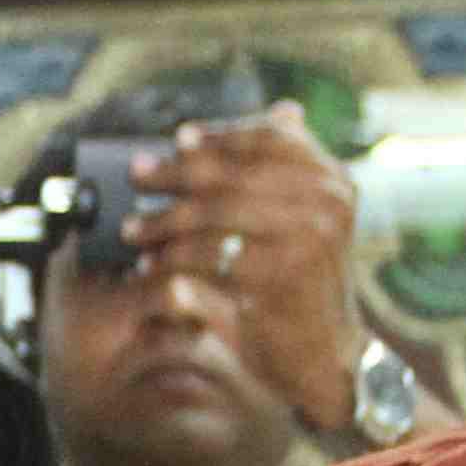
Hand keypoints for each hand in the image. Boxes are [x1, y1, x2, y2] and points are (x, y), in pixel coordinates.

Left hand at [126, 109, 365, 437]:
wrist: (324, 355)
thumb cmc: (306, 280)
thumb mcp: (315, 218)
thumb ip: (297, 169)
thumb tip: (286, 109)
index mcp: (331, 182)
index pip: (268, 140)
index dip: (219, 136)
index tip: (178, 139)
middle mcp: (324, 207)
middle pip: (230, 177)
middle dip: (175, 177)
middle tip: (137, 177)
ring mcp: (302, 246)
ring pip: (212, 220)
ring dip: (163, 225)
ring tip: (134, 232)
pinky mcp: (274, 286)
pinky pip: (205, 264)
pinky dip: (169, 265)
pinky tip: (148, 269)